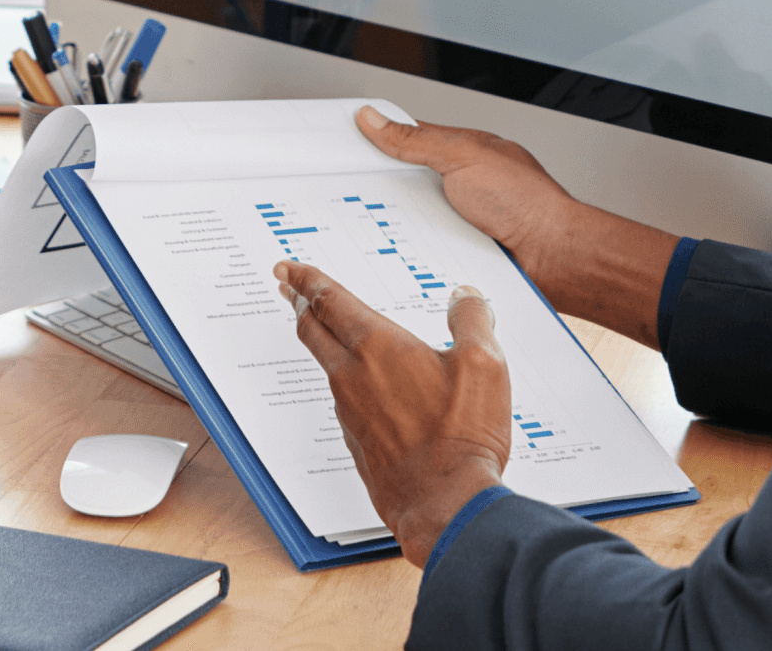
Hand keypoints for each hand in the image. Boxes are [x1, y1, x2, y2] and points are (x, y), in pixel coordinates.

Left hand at [277, 260, 509, 567]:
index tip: (288, 266)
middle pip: (313, 329)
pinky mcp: (356, 441)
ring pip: (326, 365)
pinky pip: (344, 401)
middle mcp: (353, 375)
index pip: (330, 299)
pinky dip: (346, 383)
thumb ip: (471, 320)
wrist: (446, 505)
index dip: (307, 278)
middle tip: (287, 286)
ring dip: (322, 342)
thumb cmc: (462, 436)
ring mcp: (349, 411)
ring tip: (329, 332)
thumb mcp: (483, 364)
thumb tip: (465, 296)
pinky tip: (365, 389)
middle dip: (298, 302)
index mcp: (377, 346)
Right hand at [355, 106, 676, 345]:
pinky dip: (406, 252)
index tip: (340, 145)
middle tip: (348, 191)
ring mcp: (456, 223)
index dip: (374, 140)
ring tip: (370, 225)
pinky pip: (419, 251)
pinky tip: (395, 255)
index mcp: (459, 153)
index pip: (405, 140)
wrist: (558, 259)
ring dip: (390, 225)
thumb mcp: (464, 156)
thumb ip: (415, 140)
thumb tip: (374, 119)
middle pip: (400, 183)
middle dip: (376, 189)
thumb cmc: (529, 203)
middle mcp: (457, 187)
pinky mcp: (456, 255)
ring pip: (406, 220)